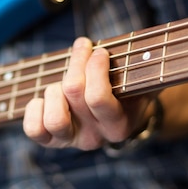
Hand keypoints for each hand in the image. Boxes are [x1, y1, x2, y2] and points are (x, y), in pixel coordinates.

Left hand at [23, 37, 153, 149]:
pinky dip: (34, 109)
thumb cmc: (129, 88)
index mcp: (120, 125)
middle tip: (83, 47)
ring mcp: (71, 141)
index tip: (100, 51)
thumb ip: (150, 68)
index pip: (98, 98)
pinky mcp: (51, 141)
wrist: (118, 116)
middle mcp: (95, 137)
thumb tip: (153, 48)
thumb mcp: (144, 80)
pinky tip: (45, 97)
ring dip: (54, 90)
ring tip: (63, 81)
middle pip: (74, 93)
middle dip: (77, 62)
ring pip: (54, 118)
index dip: (94, 67)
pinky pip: (34, 129)